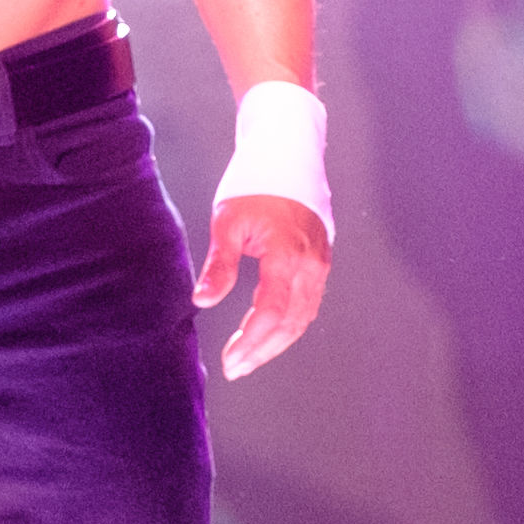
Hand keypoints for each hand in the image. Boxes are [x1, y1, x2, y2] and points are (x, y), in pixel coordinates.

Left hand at [196, 193, 331, 381]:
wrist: (287, 156)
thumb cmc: (256, 185)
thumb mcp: (228, 222)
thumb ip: (219, 265)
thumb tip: (203, 300)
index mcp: (288, 254)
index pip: (271, 312)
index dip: (251, 342)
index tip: (230, 360)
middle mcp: (311, 264)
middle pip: (291, 322)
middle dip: (263, 350)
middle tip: (236, 367)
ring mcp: (320, 263)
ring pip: (303, 317)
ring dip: (276, 342)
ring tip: (248, 358)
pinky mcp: (321, 261)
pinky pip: (308, 303)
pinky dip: (288, 324)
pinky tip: (268, 333)